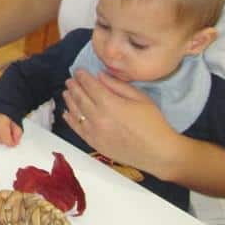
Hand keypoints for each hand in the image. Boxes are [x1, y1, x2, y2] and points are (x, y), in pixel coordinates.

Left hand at [61, 69, 177, 175]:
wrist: (158, 153)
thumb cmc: (153, 123)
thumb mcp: (140, 98)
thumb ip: (117, 85)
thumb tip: (100, 75)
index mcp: (110, 104)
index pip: (90, 86)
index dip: (83, 77)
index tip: (79, 71)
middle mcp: (98, 118)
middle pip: (80, 98)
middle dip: (74, 86)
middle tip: (70, 80)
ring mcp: (95, 132)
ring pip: (76, 113)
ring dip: (70, 101)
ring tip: (67, 92)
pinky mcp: (95, 144)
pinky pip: (77, 129)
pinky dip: (70, 120)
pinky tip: (67, 113)